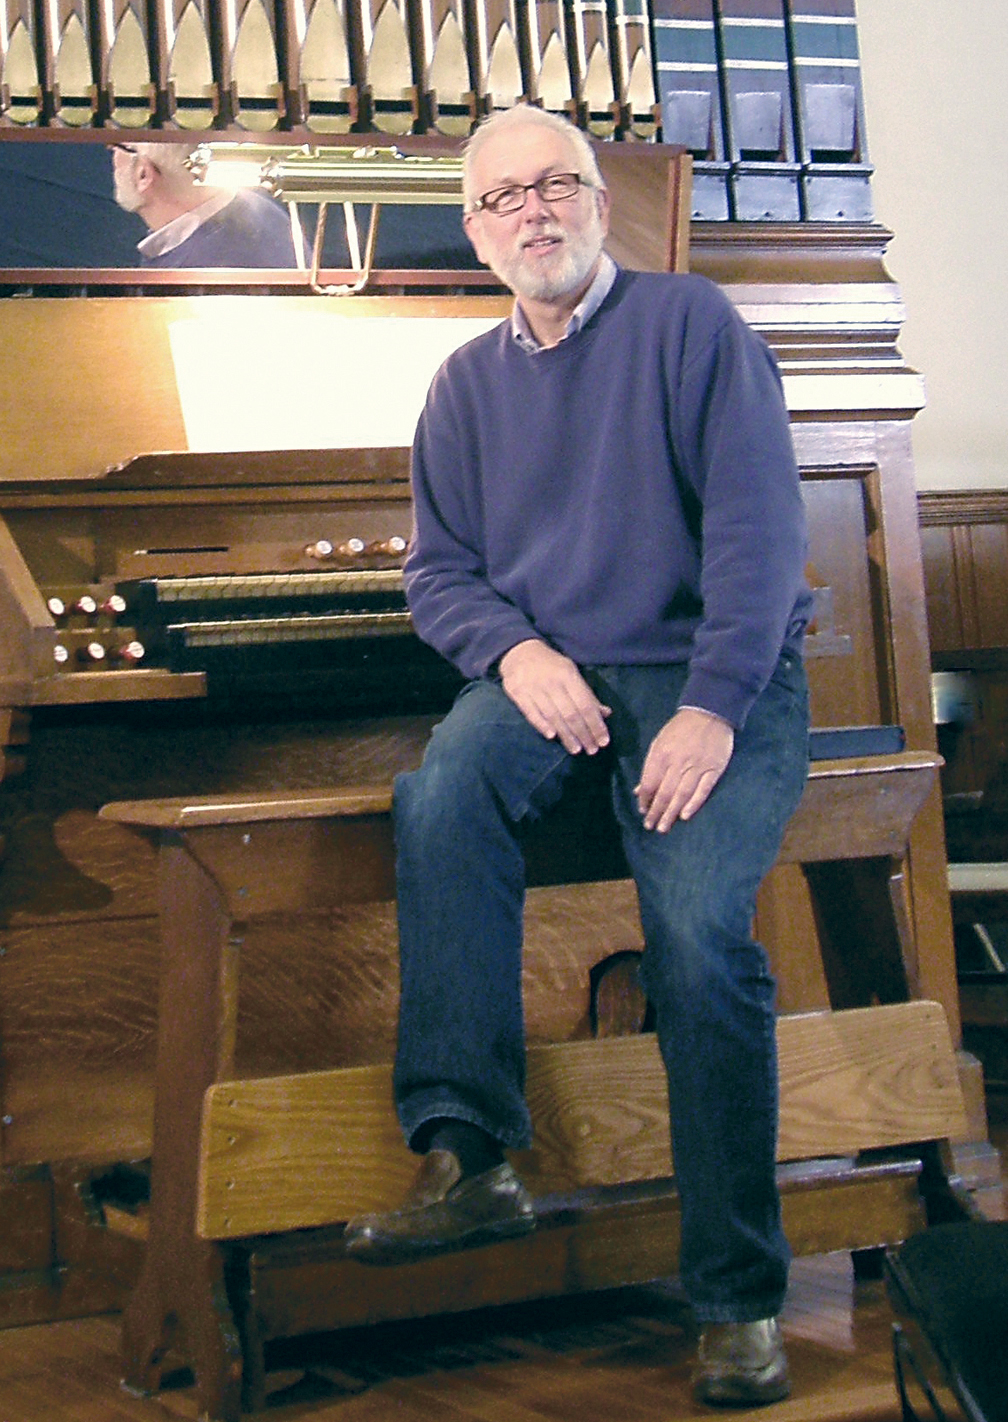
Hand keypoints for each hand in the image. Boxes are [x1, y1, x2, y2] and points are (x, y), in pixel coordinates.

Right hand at [499, 640, 610, 754]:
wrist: (519, 651)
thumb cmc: (550, 665)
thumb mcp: (571, 672)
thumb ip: (587, 694)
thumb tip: (605, 713)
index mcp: (568, 674)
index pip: (585, 704)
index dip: (595, 724)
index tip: (603, 741)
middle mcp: (551, 681)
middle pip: (570, 713)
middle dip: (583, 733)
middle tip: (592, 750)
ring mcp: (533, 687)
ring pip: (552, 716)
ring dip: (566, 735)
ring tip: (576, 750)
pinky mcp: (517, 692)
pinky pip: (530, 712)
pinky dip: (541, 724)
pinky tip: (552, 736)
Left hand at [635, 707, 733, 830]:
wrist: (709, 712)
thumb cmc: (680, 729)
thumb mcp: (659, 743)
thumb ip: (650, 767)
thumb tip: (640, 791)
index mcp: (661, 754)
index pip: (650, 783)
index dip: (645, 800)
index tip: (643, 811)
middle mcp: (678, 762)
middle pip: (664, 792)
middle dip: (656, 812)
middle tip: (651, 827)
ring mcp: (697, 766)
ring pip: (682, 794)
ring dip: (671, 813)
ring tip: (663, 827)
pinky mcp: (714, 769)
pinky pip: (703, 790)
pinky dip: (694, 804)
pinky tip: (685, 816)